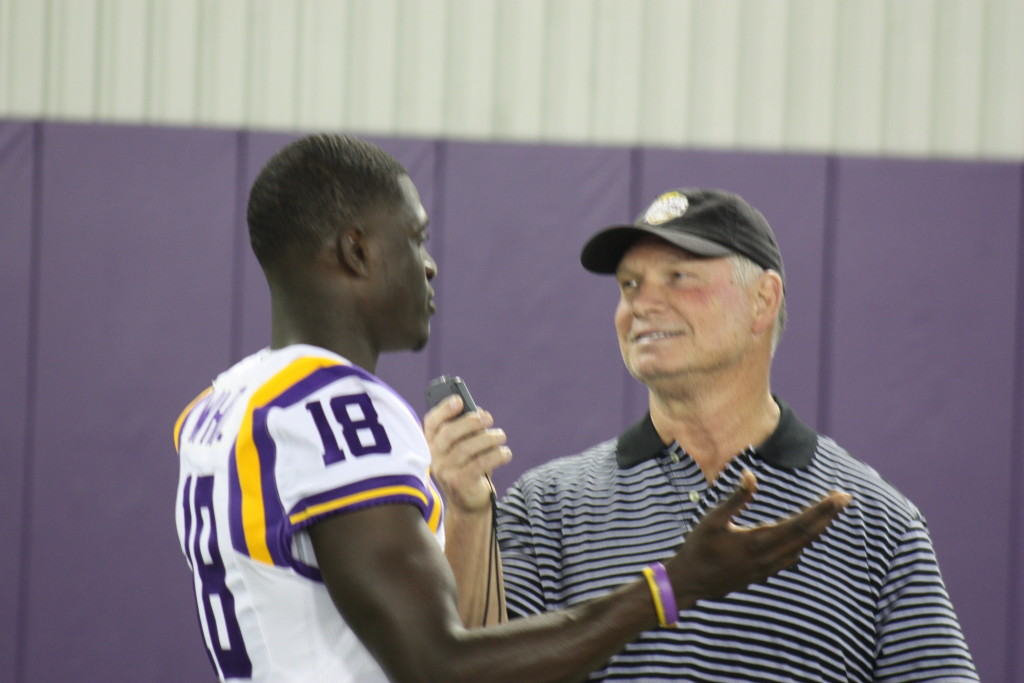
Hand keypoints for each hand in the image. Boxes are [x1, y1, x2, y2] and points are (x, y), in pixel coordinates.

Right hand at [423, 396, 511, 514]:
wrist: (468, 503)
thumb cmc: (468, 468)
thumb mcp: (465, 447)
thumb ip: (466, 430)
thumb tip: (479, 412)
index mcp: (431, 444)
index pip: (431, 423)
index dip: (443, 409)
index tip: (459, 400)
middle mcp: (434, 457)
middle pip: (449, 433)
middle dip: (471, 421)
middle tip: (488, 419)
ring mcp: (444, 471)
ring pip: (466, 448)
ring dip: (488, 438)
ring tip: (501, 436)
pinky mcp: (459, 483)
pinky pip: (480, 463)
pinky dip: (496, 455)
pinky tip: (505, 453)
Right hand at [666, 470, 850, 607]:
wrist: (690, 582)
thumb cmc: (698, 548)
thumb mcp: (713, 519)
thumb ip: (736, 499)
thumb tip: (750, 475)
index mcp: (758, 541)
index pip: (800, 524)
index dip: (822, 510)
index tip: (839, 496)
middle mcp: (769, 557)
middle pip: (807, 534)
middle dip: (827, 515)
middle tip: (845, 498)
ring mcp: (768, 568)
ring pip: (801, 546)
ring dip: (818, 528)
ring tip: (830, 512)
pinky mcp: (763, 573)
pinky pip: (792, 555)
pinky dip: (804, 541)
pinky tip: (807, 534)